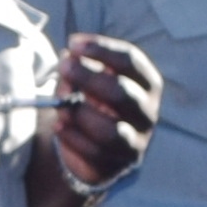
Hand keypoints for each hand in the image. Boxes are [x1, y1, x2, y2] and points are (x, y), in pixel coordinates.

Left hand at [43, 33, 155, 191]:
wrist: (97, 144)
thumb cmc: (95, 101)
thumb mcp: (89, 80)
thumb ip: (80, 68)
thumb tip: (68, 59)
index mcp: (147, 83)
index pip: (130, 61)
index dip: (102, 50)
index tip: (74, 44)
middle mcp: (148, 111)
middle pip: (121, 93)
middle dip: (89, 77)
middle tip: (63, 67)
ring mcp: (137, 140)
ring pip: (110, 131)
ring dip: (80, 115)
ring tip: (61, 106)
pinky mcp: (120, 163)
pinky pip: (95, 152)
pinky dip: (73, 137)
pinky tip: (59, 125)